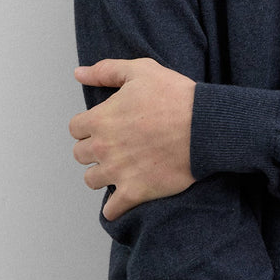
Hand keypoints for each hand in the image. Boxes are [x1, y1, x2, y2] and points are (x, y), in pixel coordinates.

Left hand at [69, 57, 196, 218]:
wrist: (204, 126)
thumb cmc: (175, 96)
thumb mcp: (140, 70)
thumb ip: (106, 71)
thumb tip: (78, 73)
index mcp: (100, 120)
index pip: (75, 128)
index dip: (89, 126)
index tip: (104, 126)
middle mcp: (103, 148)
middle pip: (80, 155)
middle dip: (94, 149)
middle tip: (114, 145)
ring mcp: (117, 172)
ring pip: (91, 180)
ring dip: (102, 175)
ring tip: (119, 169)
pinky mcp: (135, 192)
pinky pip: (112, 209)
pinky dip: (113, 208)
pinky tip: (120, 201)